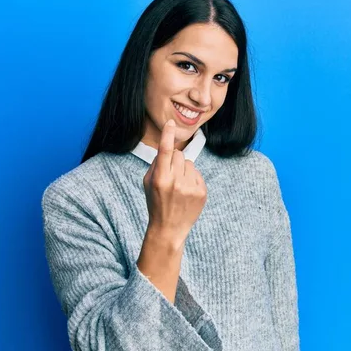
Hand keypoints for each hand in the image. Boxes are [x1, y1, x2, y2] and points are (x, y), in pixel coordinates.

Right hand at [143, 119, 207, 246]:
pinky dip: (192, 179)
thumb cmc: (156, 203)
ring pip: (189, 163)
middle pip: (179, 154)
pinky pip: (197, 173)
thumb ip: (156, 164)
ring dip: (184, 170)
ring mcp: (190, 187)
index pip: (164, 151)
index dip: (167, 135)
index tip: (170, 122)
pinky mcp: (202, 192)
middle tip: (170, 176)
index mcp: (160, 179)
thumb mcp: (148, 184)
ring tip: (178, 187)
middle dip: (174, 161)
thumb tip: (168, 148)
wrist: (169, 229)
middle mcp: (175, 182)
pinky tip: (186, 193)